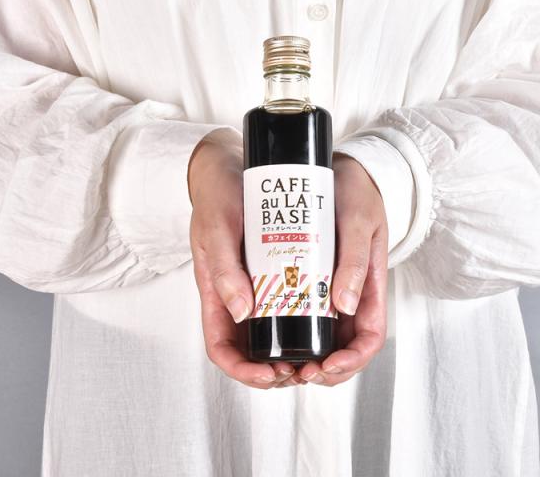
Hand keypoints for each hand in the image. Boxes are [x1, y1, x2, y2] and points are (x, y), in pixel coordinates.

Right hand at [188, 128, 302, 388]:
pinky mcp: (273, 267)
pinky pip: (286, 301)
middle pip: (250, 347)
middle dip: (275, 367)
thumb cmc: (217, 195)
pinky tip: (324, 314)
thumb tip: (242, 313)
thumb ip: (223, 270)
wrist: (231, 165)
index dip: (242, 370)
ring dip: (293, 346)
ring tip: (321, 350)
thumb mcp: (217, 229)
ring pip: (271, 329)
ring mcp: (255, 282)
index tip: (269, 373)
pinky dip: (303, 316)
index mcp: (214, 292)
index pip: (221, 347)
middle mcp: (235, 293)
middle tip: (306, 367)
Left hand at [296, 152, 388, 385]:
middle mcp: (351, 293)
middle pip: (345, 347)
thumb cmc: (357, 192)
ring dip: (304, 355)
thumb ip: (353, 261)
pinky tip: (270, 331)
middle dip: (323, 368)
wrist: (341, 168)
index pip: (369, 339)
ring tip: (278, 361)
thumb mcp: (357, 221)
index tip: (325, 365)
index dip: (351, 361)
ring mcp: (332, 287)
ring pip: (323, 336)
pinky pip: (305, 313)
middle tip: (293, 371)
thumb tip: (344, 306)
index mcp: (370, 286)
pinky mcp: (312, 276)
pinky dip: (291, 330)